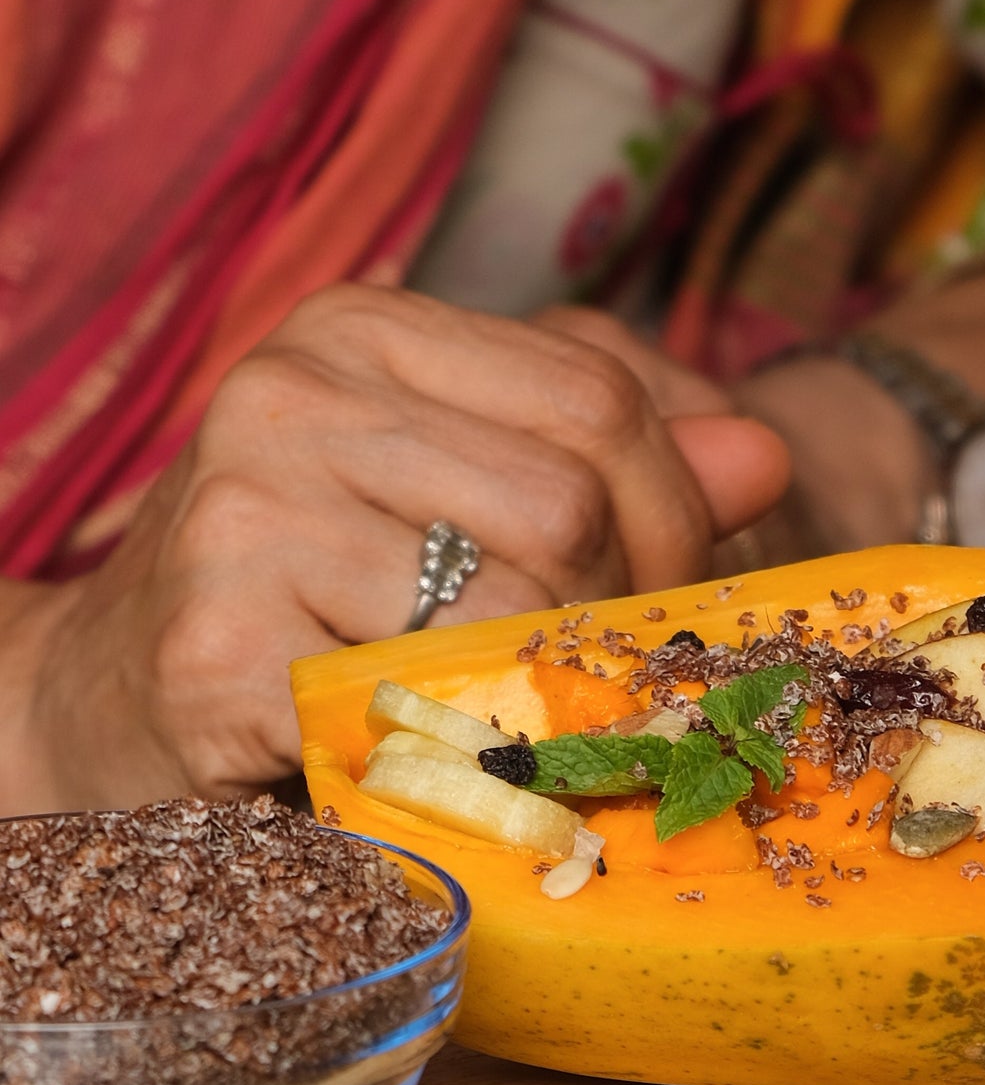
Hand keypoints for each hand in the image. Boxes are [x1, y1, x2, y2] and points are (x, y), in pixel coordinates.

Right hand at [8, 285, 788, 809]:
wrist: (119, 695)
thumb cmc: (321, 593)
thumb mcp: (469, 491)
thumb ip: (616, 463)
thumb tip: (765, 457)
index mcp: (368, 331)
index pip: (601, 399)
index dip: (675, 516)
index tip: (662, 595)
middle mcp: (294, 393)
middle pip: (572, 504)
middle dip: (615, 615)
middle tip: (587, 674)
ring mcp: (245, 514)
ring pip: (517, 607)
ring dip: (549, 691)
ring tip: (513, 716)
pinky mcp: (219, 646)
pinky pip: (430, 707)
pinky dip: (468, 750)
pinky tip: (436, 753)